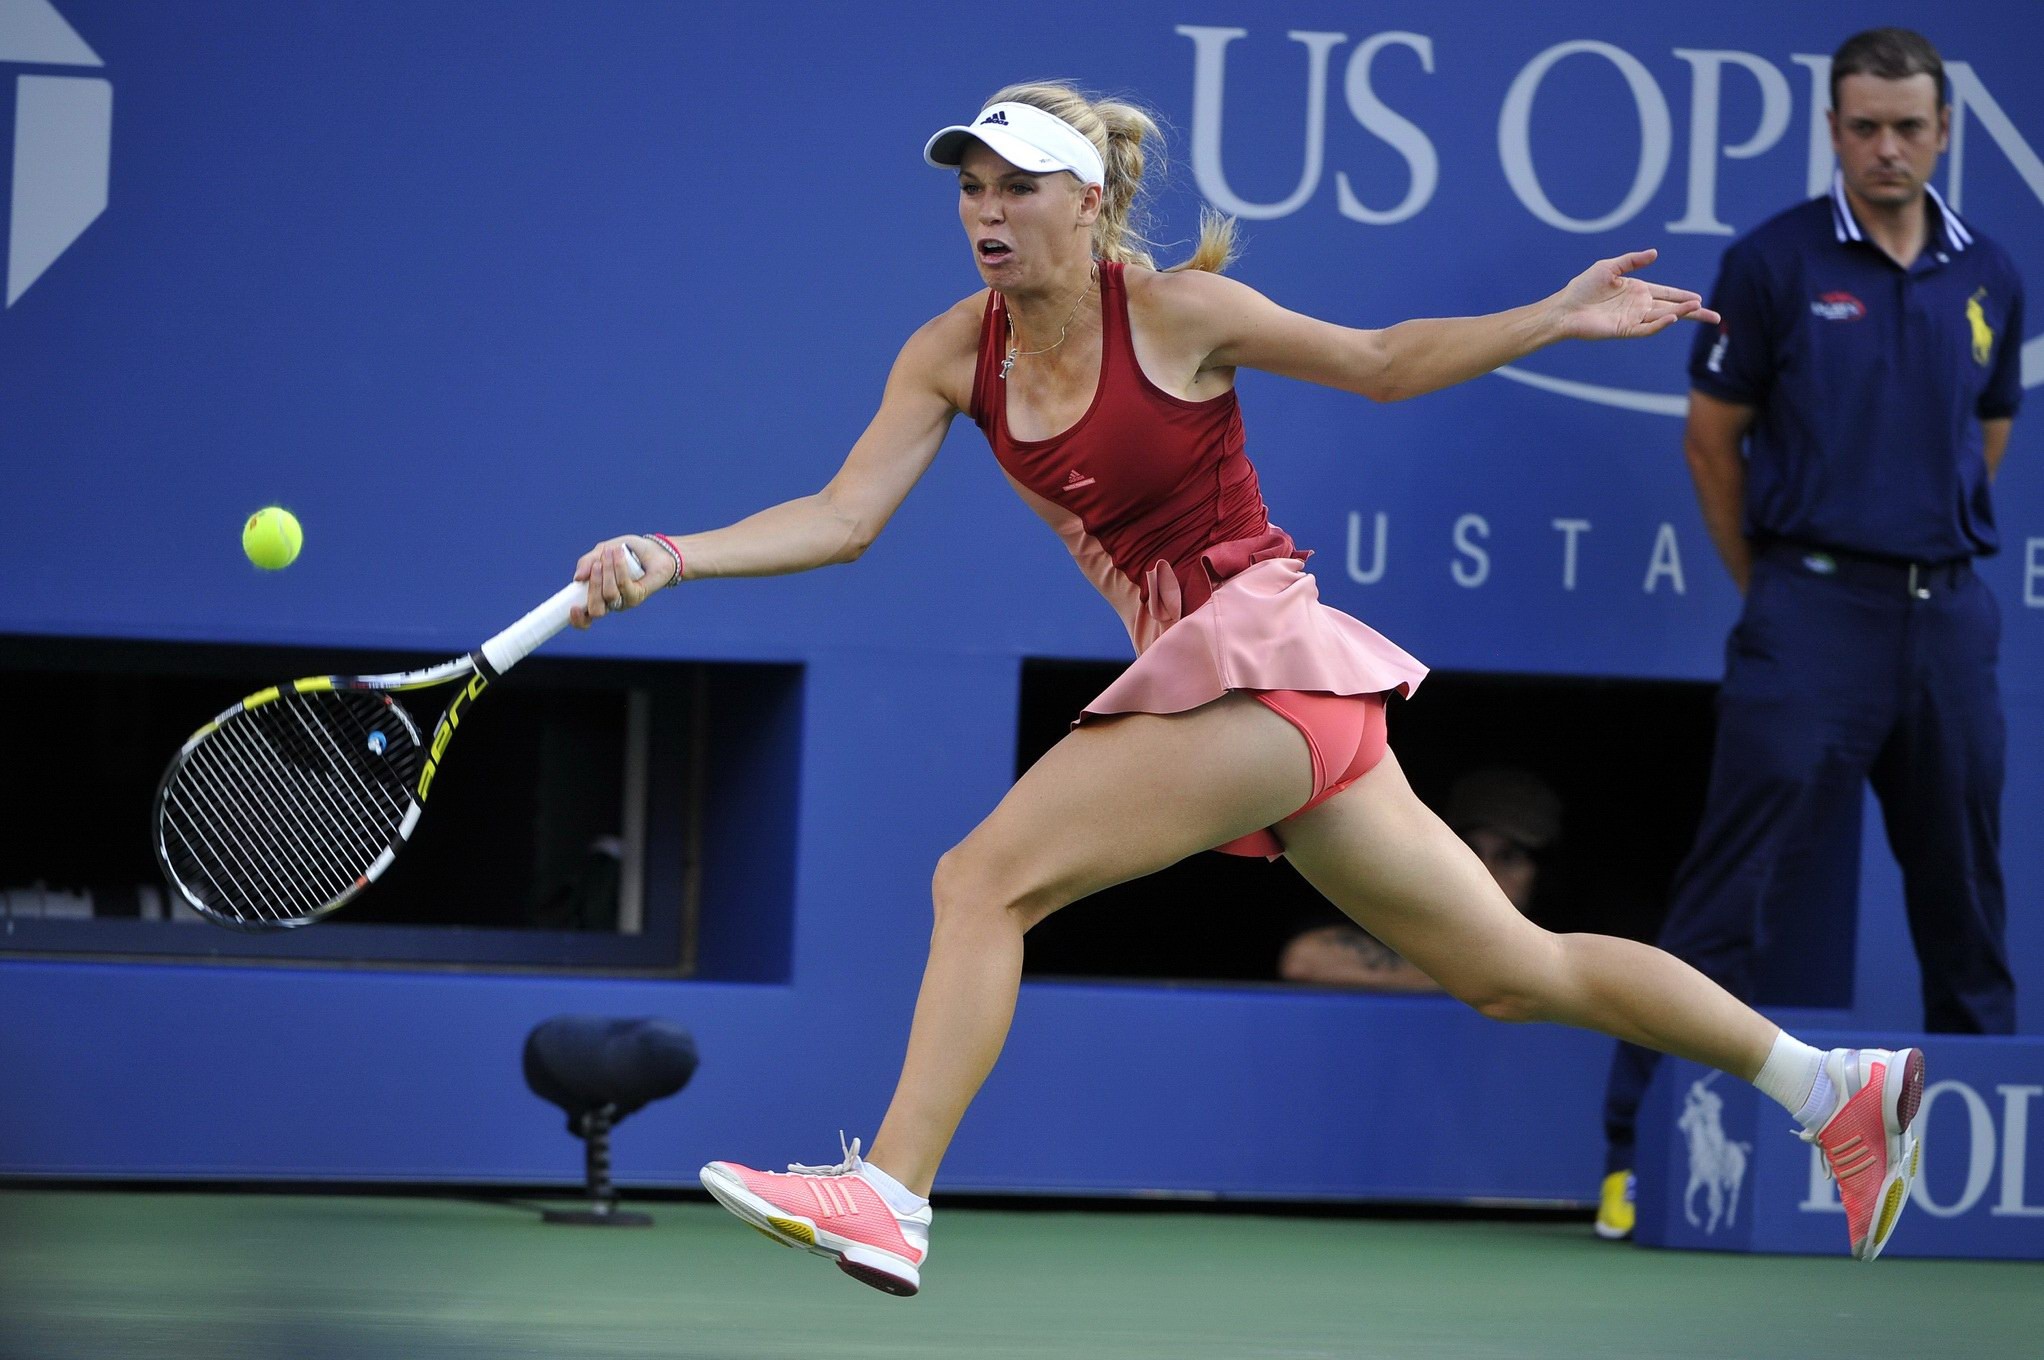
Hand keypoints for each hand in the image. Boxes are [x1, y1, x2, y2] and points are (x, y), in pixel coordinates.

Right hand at [569, 535, 673, 628]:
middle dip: (593, 586)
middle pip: (596, 609)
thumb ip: (587, 562)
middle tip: (596, 564)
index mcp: (597, 597)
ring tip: (610, 553)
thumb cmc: (626, 552)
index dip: (577, 619)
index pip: (585, 618)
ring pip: (610, 595)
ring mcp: (625, 601)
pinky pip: (624, 585)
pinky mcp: (638, 595)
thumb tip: (577, 578)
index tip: (572, 608)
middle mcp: (610, 604)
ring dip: (607, 572)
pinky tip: (619, 554)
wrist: (653, 549)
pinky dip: (619, 568)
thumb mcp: (602, 551)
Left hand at [1549, 249, 1719, 340]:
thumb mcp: (1609, 267)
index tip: (1699, 298)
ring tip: (1698, 309)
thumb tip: (1655, 253)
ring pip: (1664, 317)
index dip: (1683, 296)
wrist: (1565, 308)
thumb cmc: (1583, 287)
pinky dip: (1660, 323)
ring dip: (1681, 314)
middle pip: (1672, 308)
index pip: (1667, 293)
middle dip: (1693, 311)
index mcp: (1638, 290)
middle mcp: (1639, 305)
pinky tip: (1672, 317)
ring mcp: (1633, 318)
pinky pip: (1647, 328)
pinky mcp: (1625, 330)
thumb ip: (1632, 261)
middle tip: (1714, 317)